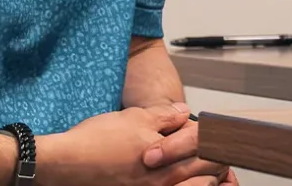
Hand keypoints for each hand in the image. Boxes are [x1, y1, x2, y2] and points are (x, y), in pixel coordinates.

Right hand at [34, 103, 227, 185]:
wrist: (63, 165)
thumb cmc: (95, 142)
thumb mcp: (134, 118)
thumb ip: (165, 116)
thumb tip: (184, 113)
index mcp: (168, 158)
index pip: (209, 148)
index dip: (221, 138)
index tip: (228, 132)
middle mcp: (164, 181)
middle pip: (209, 170)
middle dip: (220, 158)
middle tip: (225, 148)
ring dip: (207, 177)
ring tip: (209, 168)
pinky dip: (187, 185)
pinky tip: (186, 178)